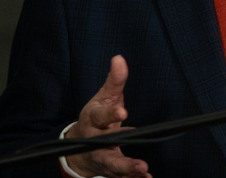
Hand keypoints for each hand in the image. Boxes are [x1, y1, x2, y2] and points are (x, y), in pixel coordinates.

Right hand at [66, 55, 151, 177]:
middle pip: (105, 147)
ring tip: (143, 169)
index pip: (100, 117)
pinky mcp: (110, 169)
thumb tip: (119, 58)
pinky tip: (146, 177)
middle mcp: (95, 141)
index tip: (124, 111)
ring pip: (113, 165)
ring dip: (128, 169)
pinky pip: (120, 176)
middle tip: (136, 156)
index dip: (111, 114)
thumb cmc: (96, 117)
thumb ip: (114, 81)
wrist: (79, 146)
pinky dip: (133, 177)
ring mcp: (102, 157)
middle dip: (118, 150)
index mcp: (93, 120)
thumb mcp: (103, 98)